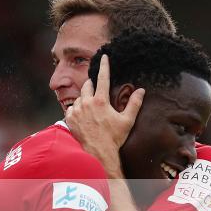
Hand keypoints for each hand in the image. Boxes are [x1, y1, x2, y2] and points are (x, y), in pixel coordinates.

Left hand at [65, 54, 144, 177]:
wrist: (98, 153)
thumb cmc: (113, 138)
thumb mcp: (127, 121)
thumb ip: (134, 104)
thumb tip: (141, 90)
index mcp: (101, 101)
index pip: (102, 77)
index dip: (104, 66)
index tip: (104, 57)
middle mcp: (87, 103)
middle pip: (87, 85)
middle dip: (92, 85)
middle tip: (97, 93)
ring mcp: (76, 111)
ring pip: (79, 97)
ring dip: (84, 99)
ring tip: (91, 110)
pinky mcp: (69, 119)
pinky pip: (71, 108)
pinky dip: (76, 110)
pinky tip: (83, 117)